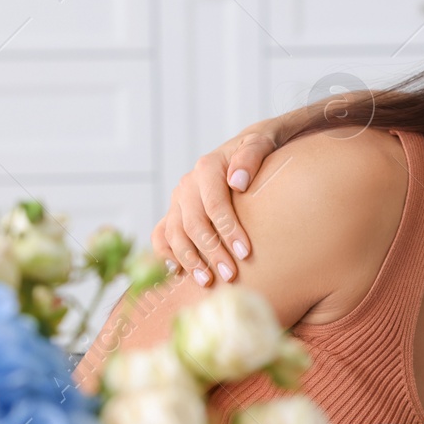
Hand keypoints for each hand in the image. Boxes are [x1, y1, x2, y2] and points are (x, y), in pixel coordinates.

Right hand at [151, 128, 278, 287]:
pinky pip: (161, 235)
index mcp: (207, 167)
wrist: (247, 148)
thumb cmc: (259, 148)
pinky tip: (179, 273)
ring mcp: (178, 200)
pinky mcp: (175, 212)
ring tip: (208, 281)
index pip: (215, 205)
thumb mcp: (262, 142)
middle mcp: (188, 184)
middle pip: (194, 224)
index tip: (246, 253)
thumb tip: (237, 182)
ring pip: (174, 233)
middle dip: (212, 252)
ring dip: (189, 260)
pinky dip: (166, 254)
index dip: (228, 231)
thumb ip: (252, 155)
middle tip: (231, 276)